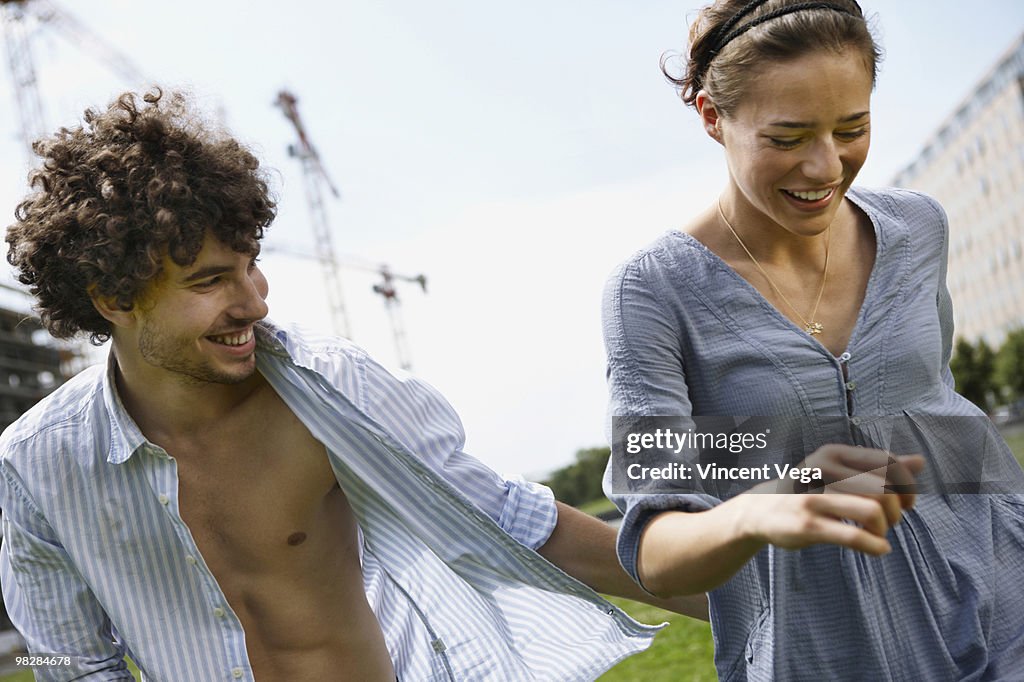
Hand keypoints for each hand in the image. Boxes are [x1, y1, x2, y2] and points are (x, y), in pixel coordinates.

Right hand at [740, 446, 925, 554]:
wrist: (759, 510)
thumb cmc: (808, 490)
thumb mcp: (839, 472)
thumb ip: (878, 467)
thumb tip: (920, 461)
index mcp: (833, 453)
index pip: (887, 463)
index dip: (907, 485)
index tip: (907, 503)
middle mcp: (822, 470)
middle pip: (884, 489)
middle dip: (897, 510)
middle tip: (890, 522)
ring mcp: (813, 498)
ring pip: (873, 511)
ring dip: (885, 528)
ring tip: (878, 534)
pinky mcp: (808, 525)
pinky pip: (854, 536)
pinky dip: (875, 546)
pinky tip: (879, 549)